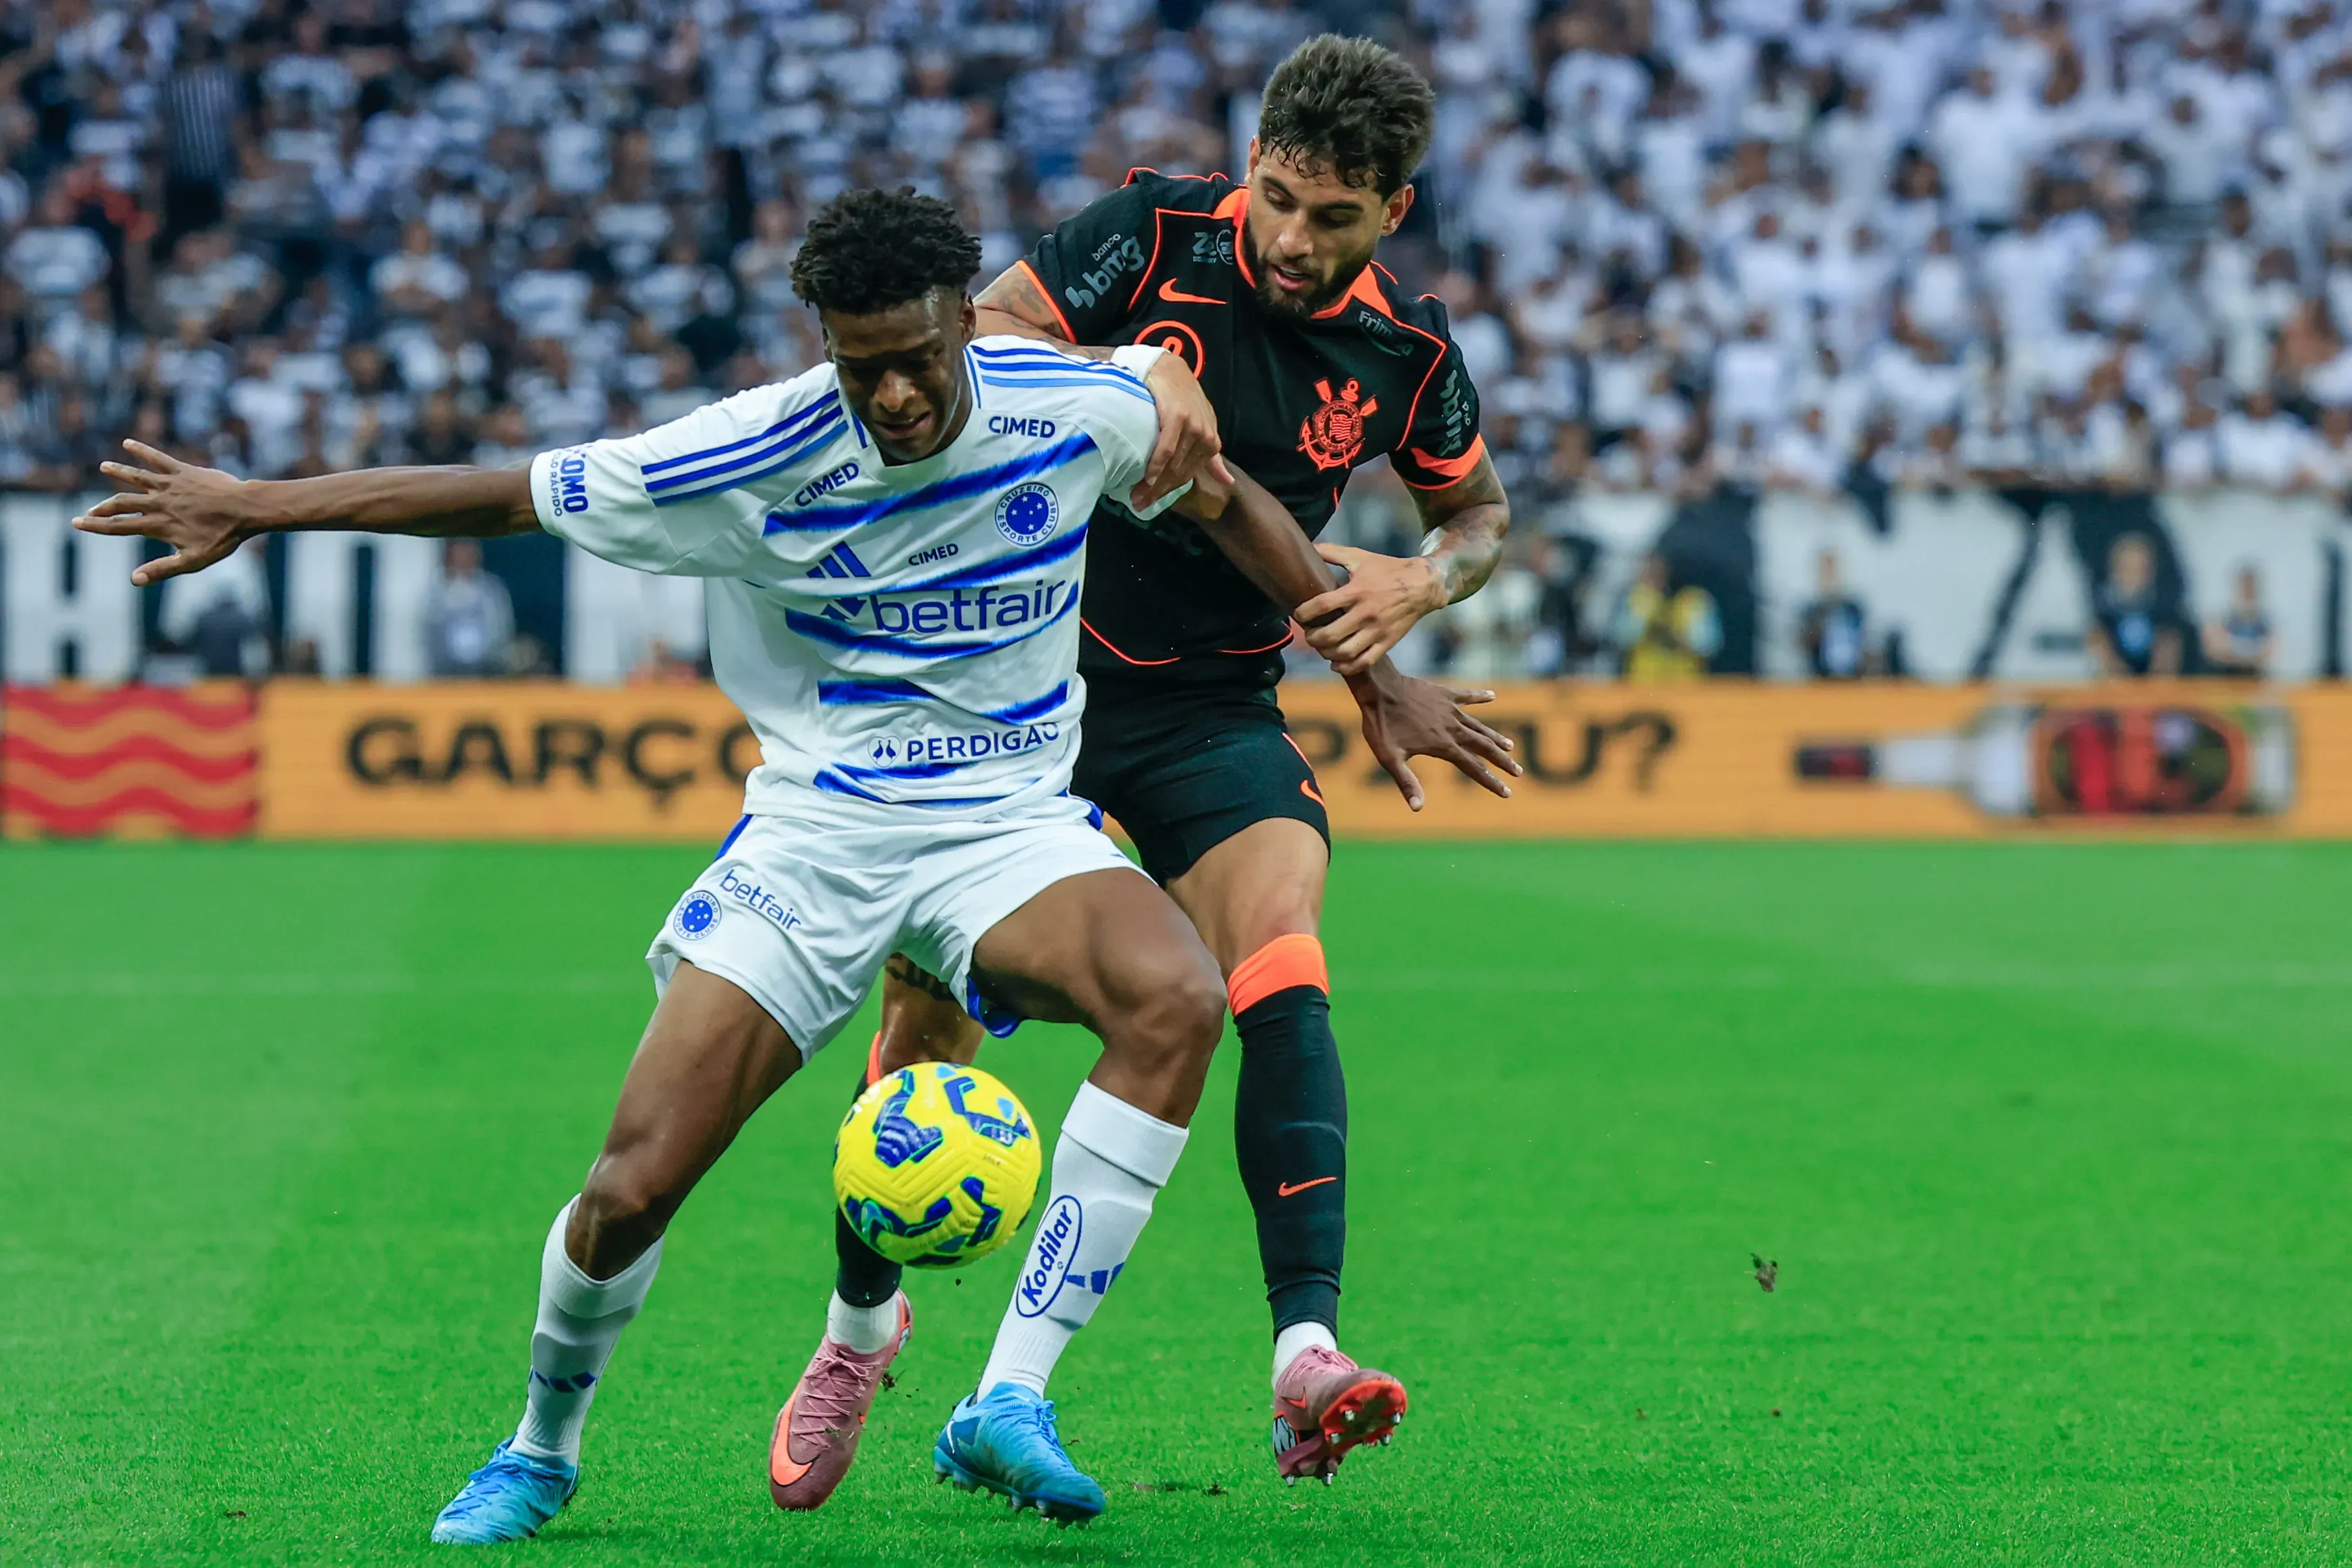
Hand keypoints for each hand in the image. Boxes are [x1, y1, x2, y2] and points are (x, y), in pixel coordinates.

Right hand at [74, 441, 260, 585]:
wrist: (245, 510)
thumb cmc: (222, 538)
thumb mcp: (193, 560)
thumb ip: (162, 569)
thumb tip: (134, 580)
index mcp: (158, 525)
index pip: (118, 526)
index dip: (96, 526)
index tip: (77, 523)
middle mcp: (159, 503)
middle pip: (122, 503)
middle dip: (102, 507)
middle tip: (89, 510)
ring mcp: (170, 485)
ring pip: (136, 477)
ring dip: (119, 471)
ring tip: (104, 466)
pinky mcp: (183, 471)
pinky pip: (158, 459)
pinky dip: (142, 450)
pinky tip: (128, 443)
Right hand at [1130, 353, 1229, 511]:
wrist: (1170, 368)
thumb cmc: (1183, 398)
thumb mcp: (1203, 426)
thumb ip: (1213, 457)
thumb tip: (1228, 481)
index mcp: (1211, 443)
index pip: (1187, 476)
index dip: (1168, 492)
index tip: (1149, 503)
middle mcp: (1204, 437)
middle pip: (1179, 473)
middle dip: (1158, 492)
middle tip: (1138, 503)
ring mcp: (1192, 427)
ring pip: (1173, 464)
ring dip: (1153, 484)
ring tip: (1135, 495)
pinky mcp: (1178, 417)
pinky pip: (1166, 448)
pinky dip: (1156, 465)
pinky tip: (1146, 477)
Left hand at [1297, 543, 1448, 676]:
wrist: (1422, 585)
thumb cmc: (1388, 570)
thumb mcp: (1361, 557)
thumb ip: (1333, 552)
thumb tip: (1310, 547)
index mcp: (1356, 591)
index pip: (1322, 605)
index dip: (1304, 612)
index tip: (1299, 614)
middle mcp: (1365, 613)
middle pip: (1329, 635)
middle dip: (1312, 637)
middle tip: (1309, 633)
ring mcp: (1377, 631)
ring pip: (1344, 652)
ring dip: (1326, 653)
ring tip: (1321, 646)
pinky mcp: (1387, 643)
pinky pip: (1364, 662)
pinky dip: (1346, 667)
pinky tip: (1335, 663)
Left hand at [1346, 664, 1520, 810]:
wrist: (1380, 689)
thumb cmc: (1382, 725)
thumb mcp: (1391, 758)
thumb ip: (1406, 782)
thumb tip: (1417, 808)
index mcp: (1443, 746)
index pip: (1474, 768)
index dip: (1491, 782)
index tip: (1507, 792)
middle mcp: (1453, 728)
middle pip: (1484, 747)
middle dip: (1502, 761)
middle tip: (1518, 771)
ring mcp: (1450, 710)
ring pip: (1479, 725)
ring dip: (1495, 736)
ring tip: (1510, 745)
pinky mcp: (1445, 694)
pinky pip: (1467, 696)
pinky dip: (1480, 696)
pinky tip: (1492, 696)